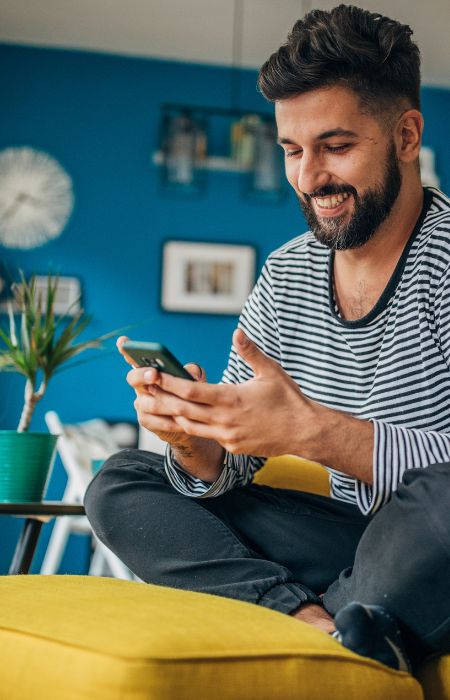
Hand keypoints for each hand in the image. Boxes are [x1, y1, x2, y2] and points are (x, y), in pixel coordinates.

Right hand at [117, 336, 206, 448]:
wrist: (193, 421)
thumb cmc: (191, 395)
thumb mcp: (196, 381)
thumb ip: (192, 373)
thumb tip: (189, 371)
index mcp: (150, 371)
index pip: (134, 358)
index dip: (126, 349)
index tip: (123, 341)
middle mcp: (141, 385)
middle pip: (133, 378)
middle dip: (142, 375)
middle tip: (154, 373)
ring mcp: (141, 403)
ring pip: (145, 401)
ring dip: (162, 401)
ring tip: (176, 401)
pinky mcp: (145, 420)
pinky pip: (153, 420)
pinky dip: (167, 420)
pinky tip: (179, 420)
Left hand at [132, 329, 318, 456]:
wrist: (305, 432)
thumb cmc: (289, 399)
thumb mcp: (271, 371)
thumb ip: (250, 352)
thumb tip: (237, 332)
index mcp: (232, 398)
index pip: (192, 391)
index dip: (170, 383)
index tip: (152, 374)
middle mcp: (225, 419)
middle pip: (182, 410)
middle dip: (159, 400)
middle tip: (138, 393)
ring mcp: (227, 436)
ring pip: (189, 426)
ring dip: (167, 416)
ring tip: (148, 407)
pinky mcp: (232, 446)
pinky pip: (205, 436)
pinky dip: (188, 427)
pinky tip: (178, 419)